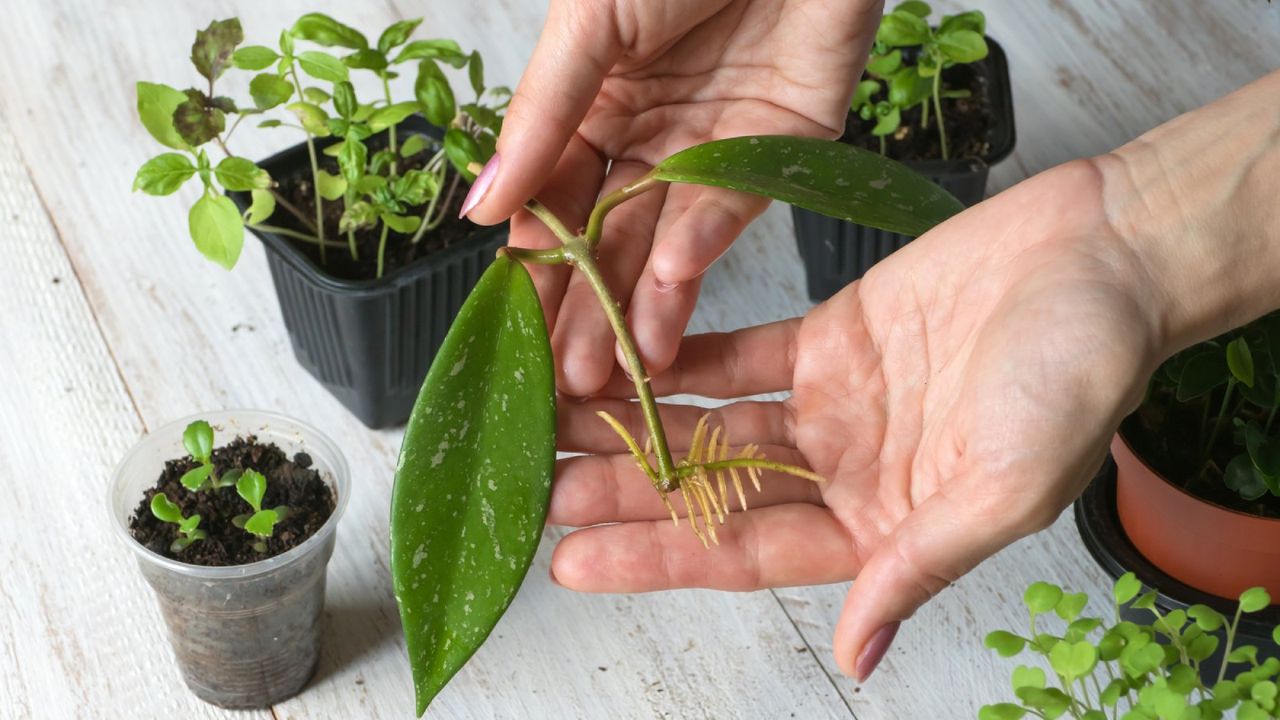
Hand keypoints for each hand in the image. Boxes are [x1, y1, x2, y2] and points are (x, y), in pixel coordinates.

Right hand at [462, 0, 882, 395]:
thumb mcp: (586, 24)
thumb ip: (541, 119)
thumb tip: (480, 207)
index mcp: (592, 103)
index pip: (553, 202)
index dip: (534, 262)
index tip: (513, 324)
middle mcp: (649, 135)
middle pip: (607, 237)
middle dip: (584, 307)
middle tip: (562, 379)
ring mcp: (712, 147)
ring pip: (665, 240)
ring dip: (639, 305)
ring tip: (615, 371)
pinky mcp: (777, 149)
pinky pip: (730, 209)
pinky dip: (697, 247)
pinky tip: (663, 291)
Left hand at [542, 159, 1162, 678]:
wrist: (1107, 258)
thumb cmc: (1082, 373)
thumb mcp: (1008, 486)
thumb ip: (920, 565)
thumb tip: (858, 654)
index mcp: (885, 528)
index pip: (746, 554)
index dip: (658, 558)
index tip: (576, 561)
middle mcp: (847, 474)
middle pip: (712, 492)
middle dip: (625, 493)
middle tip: (539, 489)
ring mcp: (834, 406)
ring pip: (713, 424)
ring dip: (637, 424)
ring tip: (557, 424)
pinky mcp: (832, 336)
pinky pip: (740, 352)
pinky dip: (683, 356)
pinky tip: (624, 357)